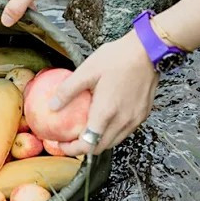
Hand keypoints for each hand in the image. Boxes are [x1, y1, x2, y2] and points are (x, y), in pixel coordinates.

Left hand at [49, 31, 158, 154]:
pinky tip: (103, 120)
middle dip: (83, 147)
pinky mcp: (142, 114)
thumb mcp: (87, 71)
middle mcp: (122, 121)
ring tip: (85, 130)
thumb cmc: (117, 58)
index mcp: (106, 112)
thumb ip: (68, 90)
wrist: (147, 51)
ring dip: (98, 141)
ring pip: (114, 141)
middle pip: (100, 147)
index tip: (61, 143)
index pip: (88, 144)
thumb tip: (52, 106)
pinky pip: (124, 131)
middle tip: (69, 138)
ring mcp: (134, 119)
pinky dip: (111, 132)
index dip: (72, 149)